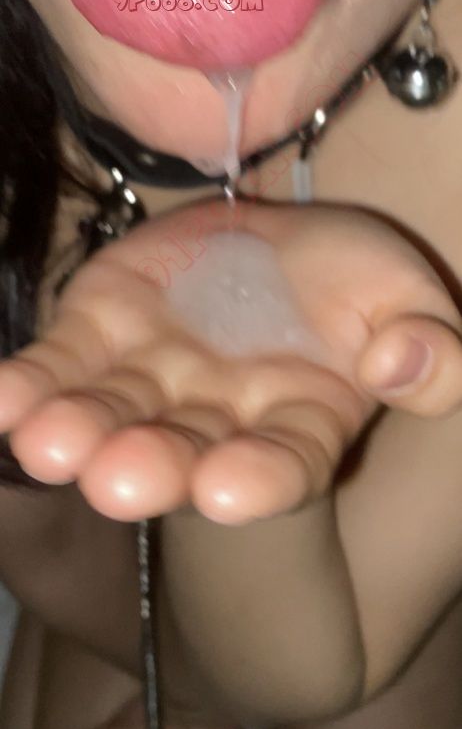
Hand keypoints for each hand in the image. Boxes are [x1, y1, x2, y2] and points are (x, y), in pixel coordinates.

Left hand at [1, 197, 460, 523]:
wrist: (275, 239)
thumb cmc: (350, 281)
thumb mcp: (408, 301)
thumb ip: (431, 349)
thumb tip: (399, 365)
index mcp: (297, 425)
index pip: (283, 464)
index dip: (260, 478)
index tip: (231, 489)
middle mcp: (217, 420)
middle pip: (184, 453)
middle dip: (152, 467)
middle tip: (120, 482)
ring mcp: (151, 380)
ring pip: (112, 416)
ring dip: (77, 434)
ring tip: (48, 445)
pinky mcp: (98, 336)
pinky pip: (58, 368)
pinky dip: (28, 387)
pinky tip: (4, 403)